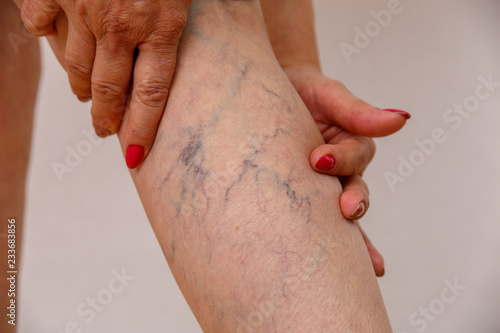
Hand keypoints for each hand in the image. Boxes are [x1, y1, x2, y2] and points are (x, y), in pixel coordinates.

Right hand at [20, 0, 191, 168]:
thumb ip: (176, 27)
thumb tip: (174, 56)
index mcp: (161, 26)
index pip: (152, 95)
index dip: (141, 129)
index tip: (136, 156)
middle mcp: (120, 25)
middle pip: (109, 89)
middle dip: (106, 116)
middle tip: (105, 130)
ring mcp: (84, 8)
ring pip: (77, 65)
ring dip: (80, 85)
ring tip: (84, 96)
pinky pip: (39, 20)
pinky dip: (43, 31)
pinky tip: (50, 36)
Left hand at [285, 64, 410, 276]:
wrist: (271, 96)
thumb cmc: (303, 91)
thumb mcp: (329, 95)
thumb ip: (359, 112)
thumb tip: (402, 119)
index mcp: (353, 144)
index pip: (354, 156)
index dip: (340, 160)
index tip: (318, 159)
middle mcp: (344, 170)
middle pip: (356, 190)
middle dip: (354, 202)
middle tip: (347, 210)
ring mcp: (326, 186)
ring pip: (343, 213)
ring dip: (352, 236)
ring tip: (365, 261)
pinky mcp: (307, 197)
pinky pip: (322, 223)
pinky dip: (335, 246)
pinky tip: (342, 269)